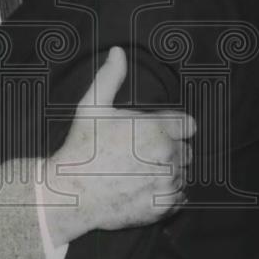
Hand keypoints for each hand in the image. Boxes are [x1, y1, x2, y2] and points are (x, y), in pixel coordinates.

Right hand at [43, 47, 194, 245]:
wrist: (70, 193)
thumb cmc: (81, 148)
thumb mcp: (91, 107)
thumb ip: (110, 78)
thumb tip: (118, 52)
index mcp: (156, 129)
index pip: (188, 125)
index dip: (171, 128)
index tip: (152, 134)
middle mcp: (168, 156)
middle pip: (186, 151)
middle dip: (169, 150)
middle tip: (139, 155)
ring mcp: (167, 183)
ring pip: (183, 175)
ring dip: (168, 173)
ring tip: (139, 173)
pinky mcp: (164, 207)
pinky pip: (180, 198)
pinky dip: (167, 195)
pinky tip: (143, 189)